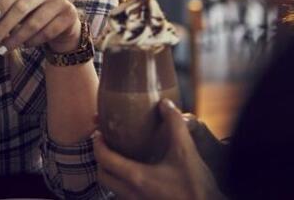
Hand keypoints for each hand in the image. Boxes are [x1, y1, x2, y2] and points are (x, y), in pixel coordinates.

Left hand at [0, 0, 79, 53]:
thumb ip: (5, 5)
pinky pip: (47, 32)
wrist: (62, 22)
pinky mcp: (69, 15)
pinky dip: (33, 41)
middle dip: (4, 26)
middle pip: (23, 7)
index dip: (3, 1)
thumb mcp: (19, 4)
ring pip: (34, 23)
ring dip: (16, 39)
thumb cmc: (31, 12)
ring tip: (2, 49)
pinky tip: (24, 46)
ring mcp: (60, 0)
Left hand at [94, 99, 224, 199]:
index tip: (99, 133)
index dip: (97, 144)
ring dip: (112, 174)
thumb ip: (174, 124)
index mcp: (136, 177)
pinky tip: (138, 176)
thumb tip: (165, 103)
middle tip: (107, 145)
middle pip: (102, 177)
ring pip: (113, 190)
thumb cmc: (195, 185)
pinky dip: (123, 185)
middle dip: (101, 160)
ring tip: (121, 159)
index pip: (104, 160)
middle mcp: (131, 194)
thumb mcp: (186, 150)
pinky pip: (125, 197)